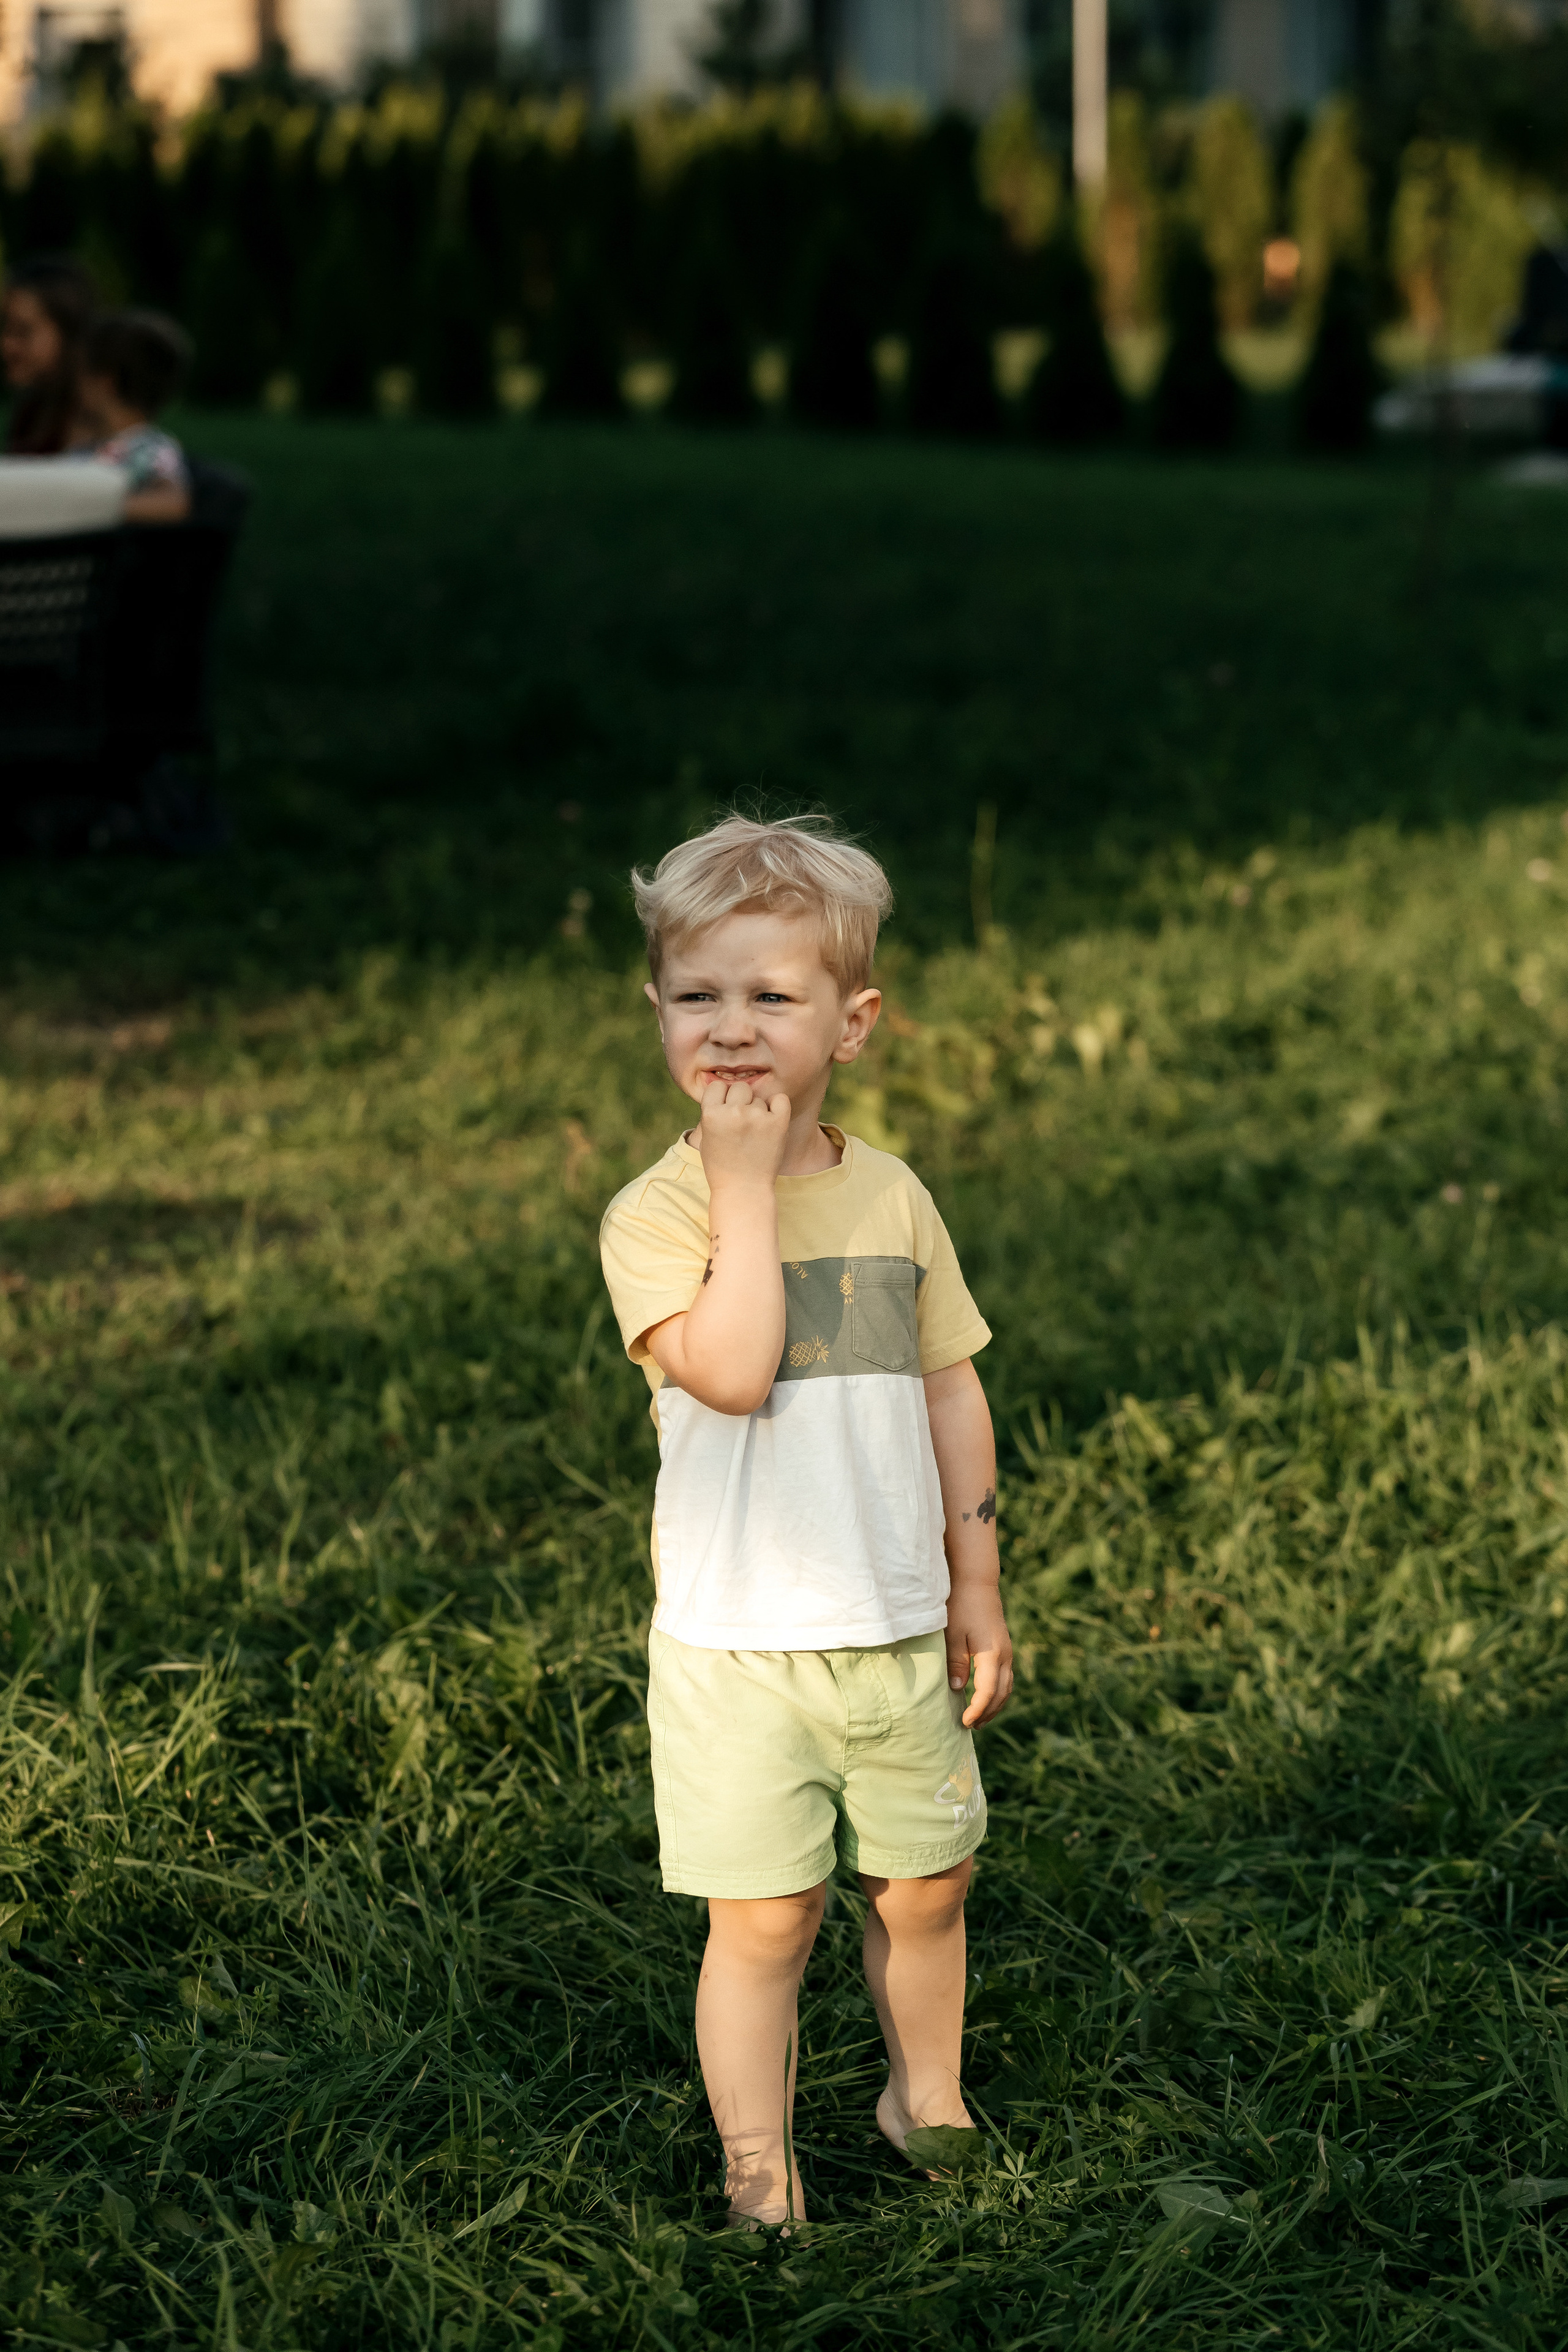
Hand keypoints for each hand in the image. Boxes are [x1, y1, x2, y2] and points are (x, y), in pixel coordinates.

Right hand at [697, 1078, 791, 1193]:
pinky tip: (772, 1123)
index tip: (725, 1114)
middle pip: (739, 1088)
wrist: (743, 1190)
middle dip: (741, 1102)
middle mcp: (733, 1113)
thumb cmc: (722, 1165)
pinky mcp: (778, 1123)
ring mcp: (756, 1117)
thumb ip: (713, 1112)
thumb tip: (726, 1089)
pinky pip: (780, 1099)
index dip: (722, 1099)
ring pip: (759, 1098)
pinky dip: (778, 1107)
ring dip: (758, 1111)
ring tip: (755, 1134)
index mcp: (711, 1115)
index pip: (717, 1087)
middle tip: (742, 1124)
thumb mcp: (706, 1137)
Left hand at [946, 1577, 1013, 1727]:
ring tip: (979, 1718)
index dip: (977, 1710)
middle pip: (1001, 1694)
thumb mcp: (953, 1634)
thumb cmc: (961, 1606)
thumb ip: (956, 1663)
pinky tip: (986, 1697)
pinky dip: (998, 1693)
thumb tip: (958, 1690)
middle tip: (971, 1726)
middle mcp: (1004, 1656)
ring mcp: (1007, 1652)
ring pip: (1007, 1687)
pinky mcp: (1004, 1647)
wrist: (977, 1581)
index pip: (987, 1692)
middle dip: (988, 1713)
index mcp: (992, 1654)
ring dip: (995, 1705)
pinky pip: (1006, 1678)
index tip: (965, 1722)